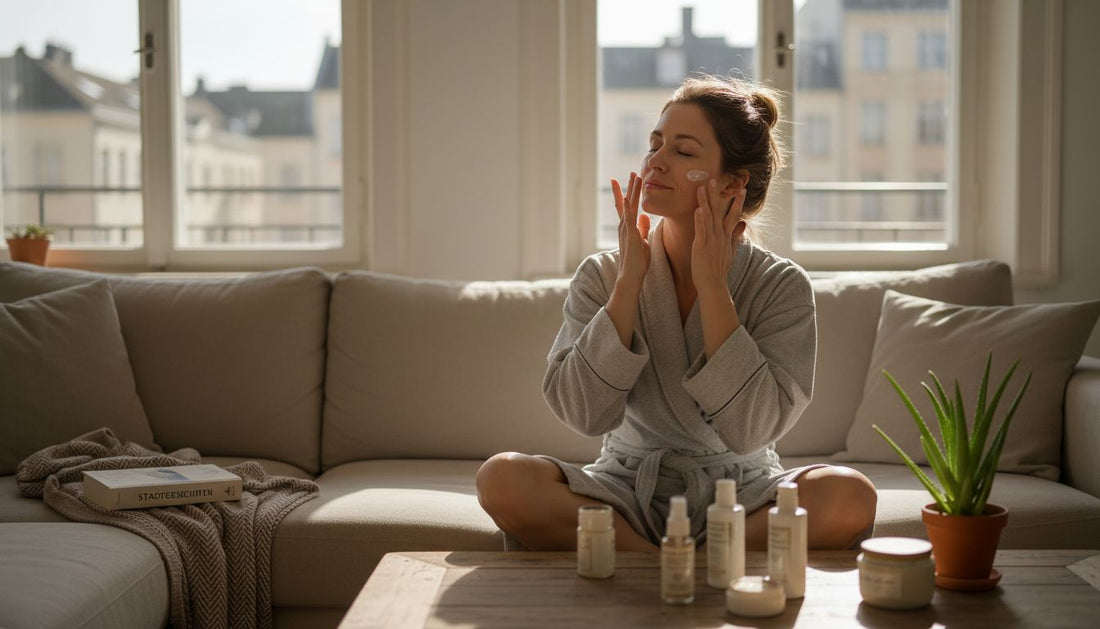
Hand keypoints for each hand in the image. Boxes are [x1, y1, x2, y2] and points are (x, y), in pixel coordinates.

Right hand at [612, 172, 650, 288]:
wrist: (631, 276)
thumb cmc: (637, 261)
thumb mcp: (642, 241)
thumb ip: (642, 228)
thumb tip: (644, 216)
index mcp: (628, 227)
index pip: (627, 206)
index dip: (628, 193)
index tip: (631, 180)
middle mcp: (624, 226)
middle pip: (626, 202)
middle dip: (629, 187)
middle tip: (632, 172)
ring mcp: (626, 230)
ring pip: (628, 206)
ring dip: (630, 191)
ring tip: (634, 178)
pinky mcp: (629, 236)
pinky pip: (628, 219)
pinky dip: (627, 208)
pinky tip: (628, 199)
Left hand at [691, 179, 746, 296]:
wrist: (714, 285)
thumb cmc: (719, 270)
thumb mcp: (730, 252)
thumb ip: (736, 237)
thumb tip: (744, 225)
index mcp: (726, 236)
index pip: (733, 215)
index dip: (737, 201)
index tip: (741, 188)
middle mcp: (720, 236)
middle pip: (720, 211)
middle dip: (718, 195)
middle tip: (714, 179)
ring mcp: (712, 240)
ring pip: (709, 217)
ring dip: (706, 201)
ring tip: (703, 187)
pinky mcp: (702, 246)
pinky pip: (702, 230)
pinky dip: (700, 219)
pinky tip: (698, 209)